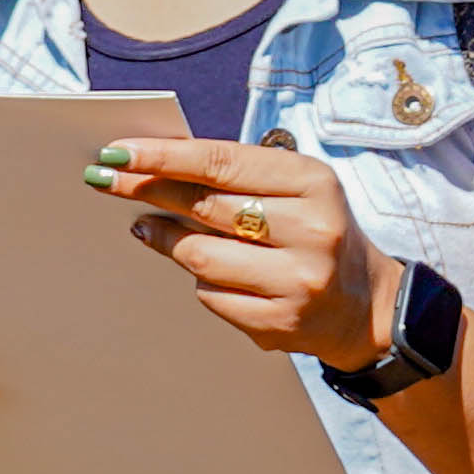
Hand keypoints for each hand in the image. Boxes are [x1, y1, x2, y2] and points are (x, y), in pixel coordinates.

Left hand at [83, 136, 389, 367]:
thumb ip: (236, 176)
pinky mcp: (279, 322)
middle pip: (205, 206)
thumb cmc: (316, 233)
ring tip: (145, 228)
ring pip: (200, 256)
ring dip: (165, 240)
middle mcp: (311, 229)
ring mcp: (296, 280)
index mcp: (313, 182)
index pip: (222, 162)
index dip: (164, 156)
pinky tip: (201, 271)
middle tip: (107, 179)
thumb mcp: (295, 190)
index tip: (119, 150)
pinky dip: (200, 280)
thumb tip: (154, 166)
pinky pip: (212, 296)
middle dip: (147, 190)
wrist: (367, 306)